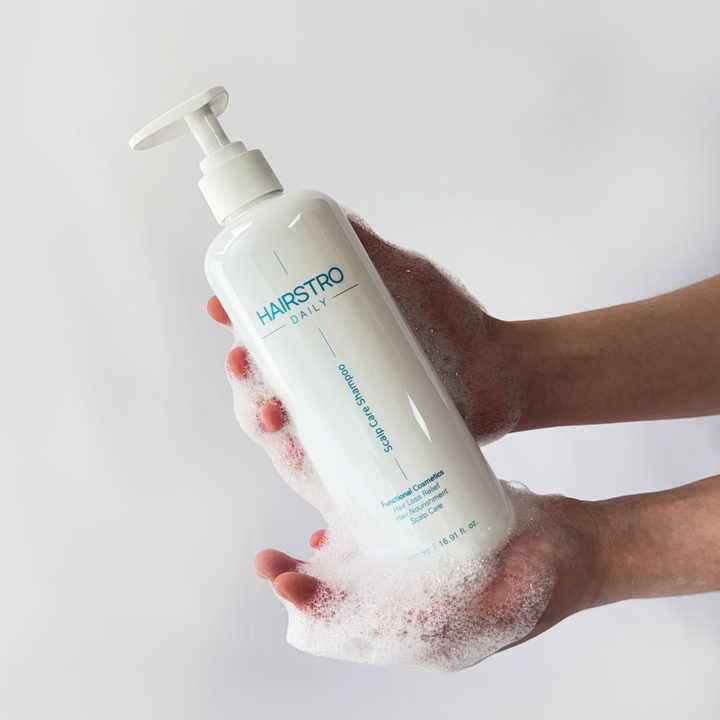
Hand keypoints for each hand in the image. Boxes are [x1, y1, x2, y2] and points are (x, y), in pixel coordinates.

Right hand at [207, 216, 523, 443]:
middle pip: (265, 378)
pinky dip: (299, 457)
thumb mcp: (410, 279)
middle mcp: (328, 377)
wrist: (503, 375)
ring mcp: (345, 415)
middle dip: (242, 373)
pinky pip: (323, 460)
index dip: (238, 320)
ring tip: (267, 410)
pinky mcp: (365, 449)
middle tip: (241, 360)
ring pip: (285, 422)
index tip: (221, 307)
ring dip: (259, 417)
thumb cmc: (454, 323)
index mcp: (329, 337)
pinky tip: (294, 449)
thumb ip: (374, 252)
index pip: (269, 330)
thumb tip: (335, 215)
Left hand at [252, 475, 603, 664]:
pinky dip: (351, 551)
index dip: (320, 608)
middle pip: (351, 613)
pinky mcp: (433, 558)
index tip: (288, 581)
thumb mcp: (519, 592)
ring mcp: (428, 588)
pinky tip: (332, 533)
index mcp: (439, 636)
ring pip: (361, 588)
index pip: (362, 632)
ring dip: (322, 572)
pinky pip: (382, 561)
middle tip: (272, 563)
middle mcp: (426, 618)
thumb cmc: (556, 571)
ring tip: (288, 553)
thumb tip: (416, 621)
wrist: (585, 547)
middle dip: (307, 589)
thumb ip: (472, 613)